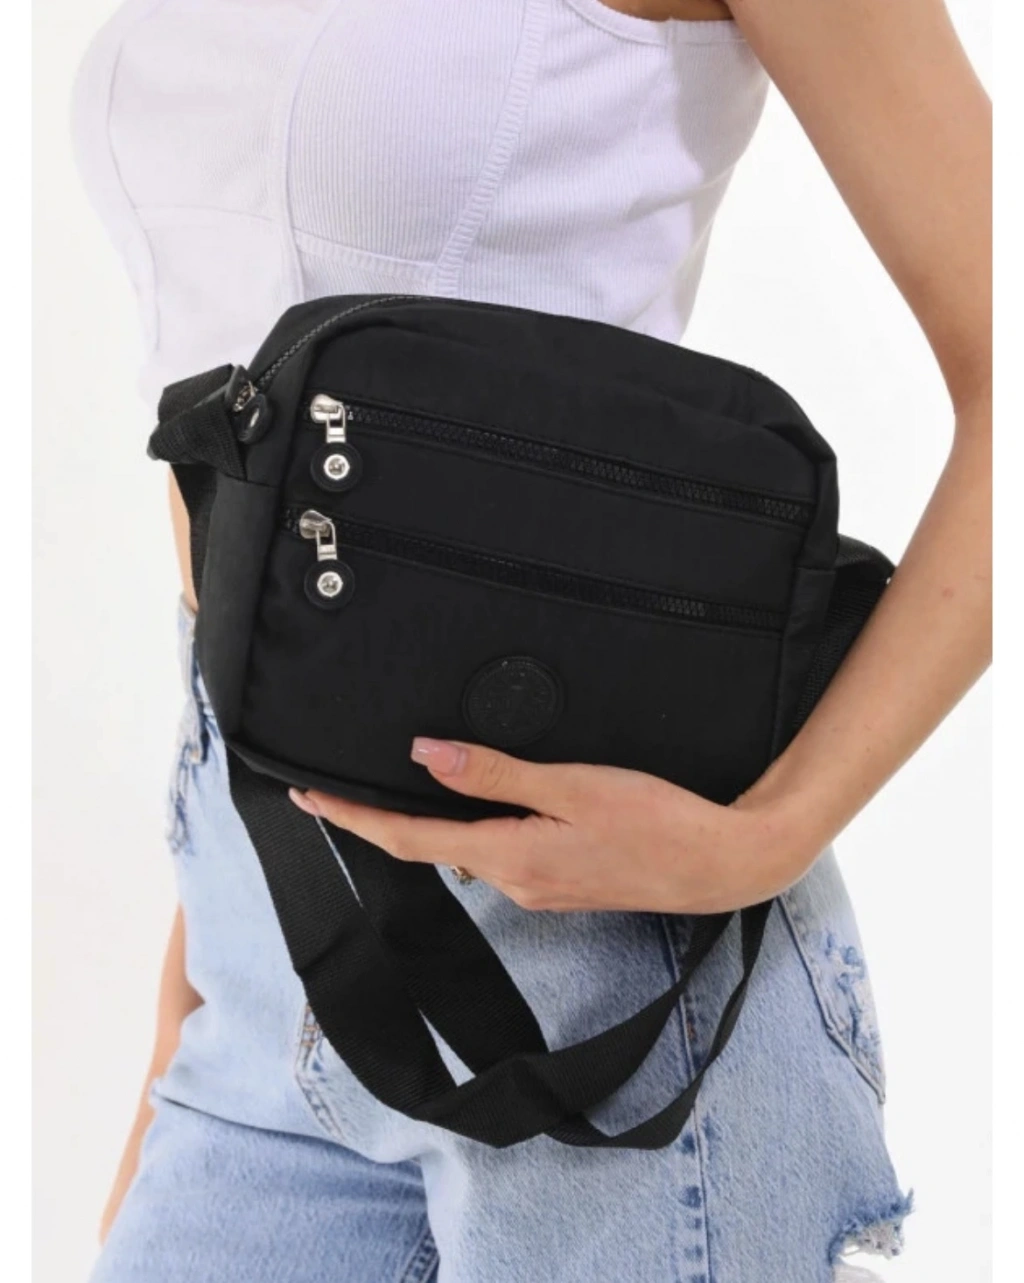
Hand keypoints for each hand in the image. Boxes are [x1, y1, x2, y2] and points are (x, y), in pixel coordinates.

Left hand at [289, 739, 820, 913]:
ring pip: (461, 850)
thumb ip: (496, 775)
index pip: (409, 839)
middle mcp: (515, 881)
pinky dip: (465, 829)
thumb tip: (425, 757)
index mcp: (510, 857)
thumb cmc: (655, 821)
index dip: (353, 818)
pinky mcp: (561, 880)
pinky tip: (467, 806)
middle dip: (377, 821)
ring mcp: (539, 886)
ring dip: (420, 824)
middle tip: (332, 790)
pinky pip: (495, 853)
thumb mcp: (571, 787)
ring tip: (389, 792)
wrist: (721, 863)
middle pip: (427, 847)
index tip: (307, 798)